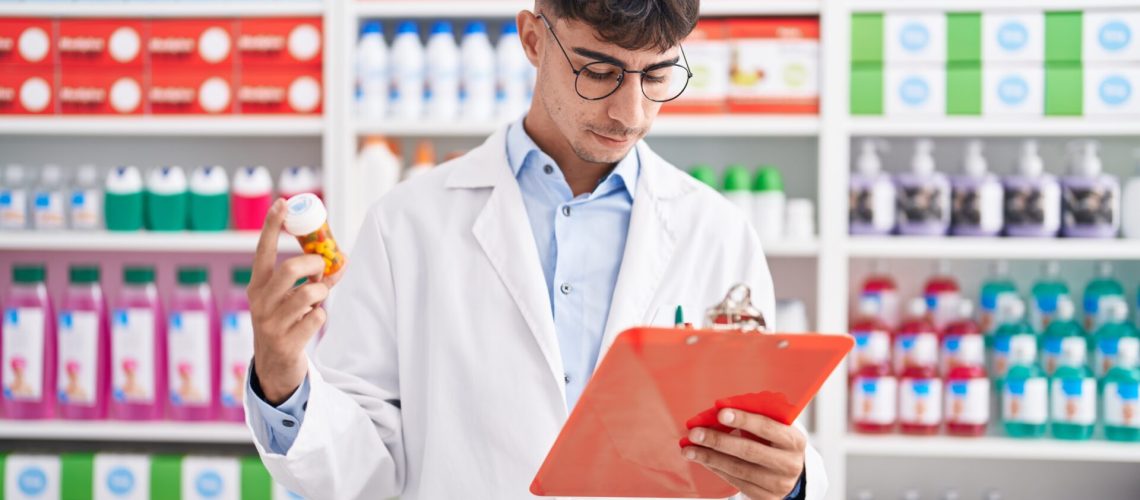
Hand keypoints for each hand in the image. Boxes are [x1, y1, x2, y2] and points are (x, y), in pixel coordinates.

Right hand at [249, 199, 347, 404]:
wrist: (274, 366)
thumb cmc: (286, 322)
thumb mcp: (291, 297)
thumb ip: (313, 278)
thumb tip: (342, 259)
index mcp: (257, 285)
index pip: (263, 250)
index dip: (272, 225)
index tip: (283, 203)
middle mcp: (259, 301)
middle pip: (290, 269)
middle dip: (313, 264)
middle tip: (320, 269)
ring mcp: (270, 322)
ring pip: (308, 293)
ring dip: (321, 293)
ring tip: (316, 301)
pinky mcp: (286, 341)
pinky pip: (317, 317)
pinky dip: (321, 316)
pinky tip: (311, 323)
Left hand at [682, 409, 805, 499]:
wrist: (792, 472)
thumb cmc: (777, 442)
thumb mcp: (776, 427)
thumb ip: (755, 417)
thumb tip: (720, 408)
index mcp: (794, 440)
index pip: (767, 427)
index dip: (744, 420)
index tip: (720, 413)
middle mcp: (789, 464)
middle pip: (749, 451)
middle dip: (718, 441)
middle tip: (695, 434)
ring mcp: (778, 484)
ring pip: (738, 469)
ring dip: (710, 457)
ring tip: (689, 449)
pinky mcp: (765, 497)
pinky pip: (736, 481)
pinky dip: (716, 469)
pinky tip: (703, 459)